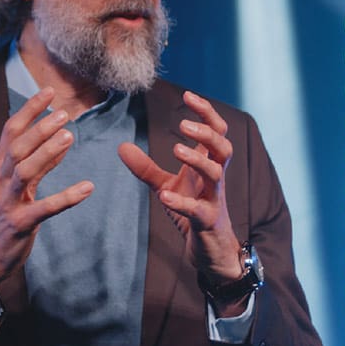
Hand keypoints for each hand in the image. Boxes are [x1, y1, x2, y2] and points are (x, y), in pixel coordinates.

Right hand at [0, 87, 93, 306]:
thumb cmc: (1, 216)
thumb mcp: (13, 185)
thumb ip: (36, 162)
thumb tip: (60, 138)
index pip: (10, 131)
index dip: (29, 110)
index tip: (49, 92)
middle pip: (17, 147)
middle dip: (39, 128)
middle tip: (64, 114)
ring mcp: (8, 202)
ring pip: (25, 171)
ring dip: (47, 153)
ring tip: (69, 137)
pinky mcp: (19, 224)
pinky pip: (45, 208)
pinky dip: (67, 197)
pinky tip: (87, 188)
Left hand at [119, 90, 241, 286]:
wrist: (210, 250)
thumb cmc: (193, 210)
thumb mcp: (166, 186)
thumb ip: (146, 167)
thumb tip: (121, 146)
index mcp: (208, 165)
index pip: (216, 131)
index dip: (206, 112)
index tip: (188, 95)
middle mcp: (214, 178)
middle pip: (223, 147)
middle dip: (207, 132)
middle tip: (183, 124)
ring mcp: (213, 200)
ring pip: (216, 173)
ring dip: (197, 159)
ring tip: (176, 149)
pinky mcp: (206, 222)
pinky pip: (198, 211)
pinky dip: (181, 203)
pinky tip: (163, 197)